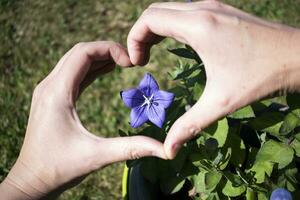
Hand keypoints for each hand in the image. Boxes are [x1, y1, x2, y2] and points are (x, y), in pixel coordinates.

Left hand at [0, 41, 165, 198]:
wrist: (32, 180)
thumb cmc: (59, 168)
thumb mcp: (97, 156)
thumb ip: (131, 148)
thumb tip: (164, 149)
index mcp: (57, 93)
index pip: (83, 53)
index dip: (109, 49)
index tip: (130, 62)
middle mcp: (49, 86)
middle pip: (79, 53)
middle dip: (106, 51)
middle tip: (129, 61)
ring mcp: (48, 91)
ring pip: (74, 61)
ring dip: (99, 58)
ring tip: (123, 63)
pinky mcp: (52, 98)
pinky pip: (73, 74)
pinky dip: (91, 69)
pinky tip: (106, 70)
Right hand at [127, 1, 299, 158]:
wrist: (299, 56)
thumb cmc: (262, 76)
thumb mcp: (221, 103)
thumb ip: (189, 125)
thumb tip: (168, 149)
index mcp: (198, 25)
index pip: (148, 19)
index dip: (133, 39)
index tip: (137, 63)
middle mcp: (203, 9)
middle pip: (155, 11)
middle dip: (141, 34)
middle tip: (142, 60)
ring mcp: (213, 7)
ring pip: (170, 10)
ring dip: (156, 29)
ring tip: (152, 53)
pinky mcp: (221, 11)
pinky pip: (185, 12)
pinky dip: (171, 26)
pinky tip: (175, 45)